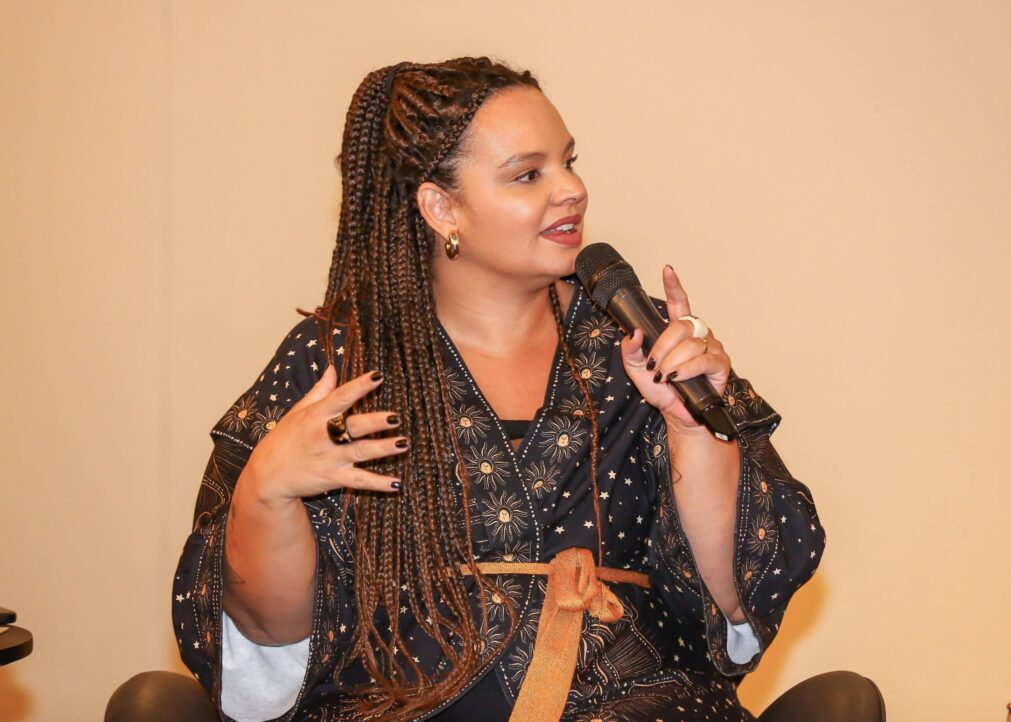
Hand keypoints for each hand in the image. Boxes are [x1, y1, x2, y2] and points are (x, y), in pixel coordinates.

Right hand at [241, 365, 407, 501]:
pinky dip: (379, 483)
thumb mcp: (298, 412)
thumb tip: (333, 368)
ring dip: (383, 449)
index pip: (341, 397)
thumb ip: (320, 391)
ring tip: (403, 443)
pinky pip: (359, 481)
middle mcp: (325, 436)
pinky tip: (397, 483)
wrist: (266, 475)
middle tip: (395, 417)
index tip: (379, 376)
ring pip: (361, 452)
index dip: (360, 386)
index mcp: (316, 415)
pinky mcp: (333, 478)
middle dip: (375, 422)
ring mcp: (330, 458)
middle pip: (353, 426)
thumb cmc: (283, 439)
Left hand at [620, 265, 731, 432]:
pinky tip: (677, 378)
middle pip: (681, 325)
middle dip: (663, 346)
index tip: (667, 270)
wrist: (678, 415)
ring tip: (666, 377)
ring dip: (672, 362)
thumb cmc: (663, 391)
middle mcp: (697, 334)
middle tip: (655, 365)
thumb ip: (630, 352)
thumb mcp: (637, 371)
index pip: (678, 303)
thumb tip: (633, 333)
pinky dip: (687, 369)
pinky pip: (703, 359)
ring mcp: (711, 347)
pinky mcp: (721, 364)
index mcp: (679, 331)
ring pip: (690, 344)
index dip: (674, 286)